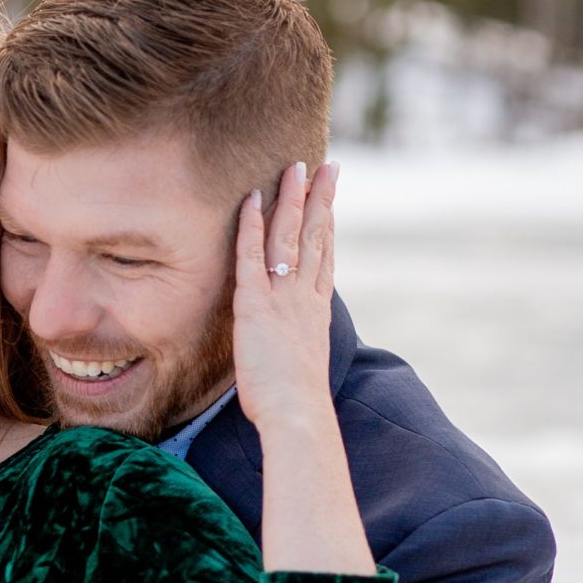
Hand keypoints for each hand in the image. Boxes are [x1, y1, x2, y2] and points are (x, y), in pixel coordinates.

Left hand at [232, 160, 337, 433]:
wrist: (298, 414)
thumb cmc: (297, 405)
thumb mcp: (302, 367)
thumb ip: (295, 347)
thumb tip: (289, 349)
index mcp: (316, 312)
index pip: (324, 258)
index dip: (328, 225)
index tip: (330, 200)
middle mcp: (305, 297)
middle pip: (316, 237)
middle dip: (321, 198)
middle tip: (328, 167)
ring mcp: (283, 298)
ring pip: (290, 237)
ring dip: (293, 199)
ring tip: (297, 168)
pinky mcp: (255, 305)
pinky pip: (253, 257)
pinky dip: (253, 226)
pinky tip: (252, 200)